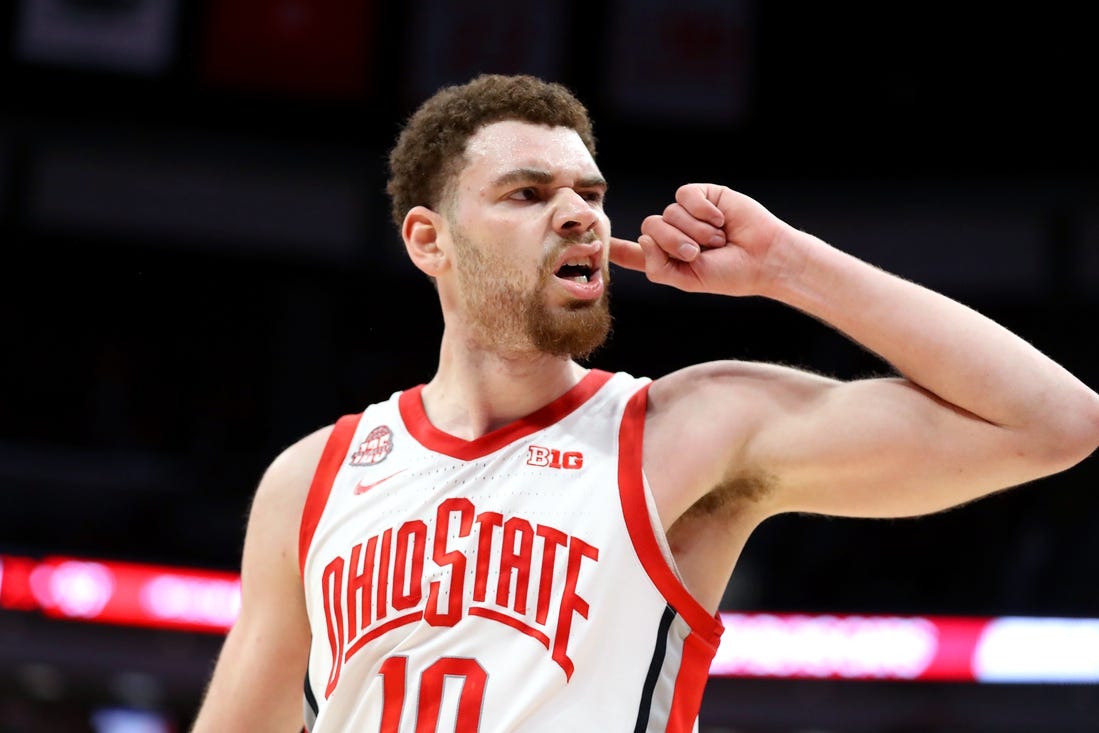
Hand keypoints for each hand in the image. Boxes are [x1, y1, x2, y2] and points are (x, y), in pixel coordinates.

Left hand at [609, 184, 789, 296]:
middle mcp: (674, 234)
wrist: (764, 257)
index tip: (598, 245)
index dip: (617, 249)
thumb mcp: (687, 280)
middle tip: (700, 252)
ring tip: (718, 239)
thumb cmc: (730, 273)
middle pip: (649, 228)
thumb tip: (644, 237)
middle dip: (674, 242)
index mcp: (668, 258)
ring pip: (668, 214)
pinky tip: (720, 219)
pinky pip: (685, 196)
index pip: (636, 253)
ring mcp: (687, 214)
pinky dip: (702, 210)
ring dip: (695, 230)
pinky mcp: (703, 195)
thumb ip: (657, 268)